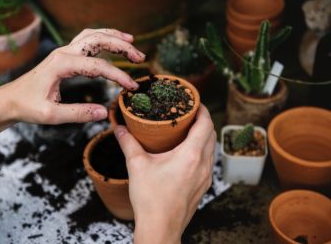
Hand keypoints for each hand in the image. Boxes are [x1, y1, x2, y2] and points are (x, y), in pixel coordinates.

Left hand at [0, 28, 144, 167]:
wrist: (9, 100)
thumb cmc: (27, 106)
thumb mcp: (51, 115)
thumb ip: (78, 113)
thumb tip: (104, 112)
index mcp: (61, 64)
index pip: (98, 66)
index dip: (118, 76)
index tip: (132, 87)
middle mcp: (63, 53)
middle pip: (98, 40)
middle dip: (122, 46)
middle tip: (140, 57)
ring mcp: (63, 52)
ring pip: (93, 35)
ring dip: (113, 37)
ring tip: (132, 42)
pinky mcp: (64, 56)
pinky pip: (86, 40)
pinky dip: (102, 38)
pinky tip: (112, 43)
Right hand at [115, 105, 215, 243]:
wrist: (160, 228)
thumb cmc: (151, 199)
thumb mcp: (136, 166)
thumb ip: (128, 143)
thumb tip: (119, 128)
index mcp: (191, 155)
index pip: (206, 124)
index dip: (202, 109)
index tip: (194, 102)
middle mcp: (203, 165)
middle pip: (211, 134)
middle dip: (203, 120)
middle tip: (188, 113)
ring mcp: (205, 177)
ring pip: (211, 149)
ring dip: (204, 136)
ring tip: (188, 131)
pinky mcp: (203, 187)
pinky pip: (208, 162)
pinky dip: (202, 151)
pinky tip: (187, 153)